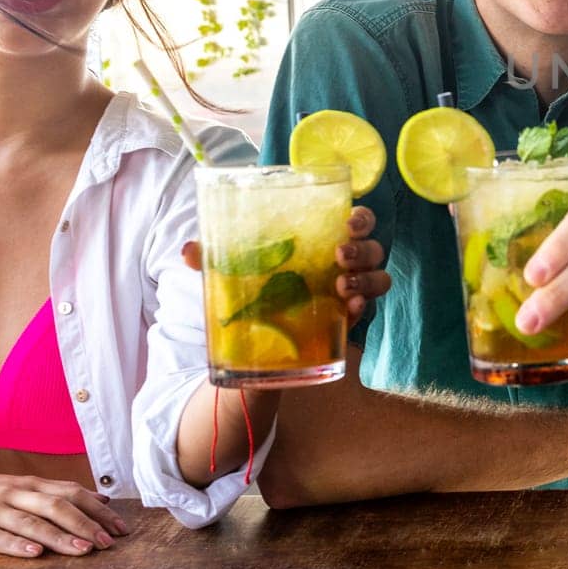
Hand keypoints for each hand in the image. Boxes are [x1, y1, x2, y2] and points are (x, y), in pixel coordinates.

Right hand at [0, 462, 126, 557]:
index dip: (98, 510)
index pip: (72, 494)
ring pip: (31, 522)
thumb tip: (100, 499)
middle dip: (87, 524)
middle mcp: (14, 494)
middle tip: (109, 543)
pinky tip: (35, 554)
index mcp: (29, 484)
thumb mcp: (19, 486)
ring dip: (60, 536)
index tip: (121, 527)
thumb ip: (56, 492)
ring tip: (84, 549)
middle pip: (57, 506)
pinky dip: (16, 545)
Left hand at [183, 206, 388, 318]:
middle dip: (363, 247)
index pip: (355, 221)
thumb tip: (188, 249)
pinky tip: (350, 309)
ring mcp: (349, 294)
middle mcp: (343, 265)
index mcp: (321, 242)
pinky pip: (368, 311)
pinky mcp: (347, 323)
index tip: (347, 222)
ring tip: (342, 284)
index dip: (361, 218)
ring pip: (380, 276)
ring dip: (367, 276)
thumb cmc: (253, 297)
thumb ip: (213, 261)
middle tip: (339, 253)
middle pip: (374, 246)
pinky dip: (363, 307)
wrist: (253, 350)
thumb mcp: (231, 277)